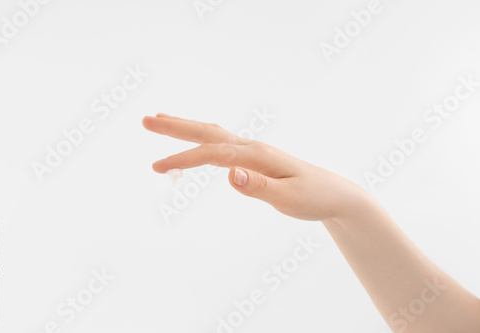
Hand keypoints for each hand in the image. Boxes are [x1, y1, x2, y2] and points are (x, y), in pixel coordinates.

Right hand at [142, 113, 368, 220]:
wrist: (334, 193)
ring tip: (161, 121)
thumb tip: (230, 175)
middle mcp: (252, 147)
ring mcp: (252, 150)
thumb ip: (259, 187)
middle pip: (207, 132)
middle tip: (146, 120)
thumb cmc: (313, 197)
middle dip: (175, 127)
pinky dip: (201, 138)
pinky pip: (221, 143)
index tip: (157, 168)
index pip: (212, 154)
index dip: (183, 159)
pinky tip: (195, 141)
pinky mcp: (253, 158)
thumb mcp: (289, 199)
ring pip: (213, 133)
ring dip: (185, 127)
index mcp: (257, 156)